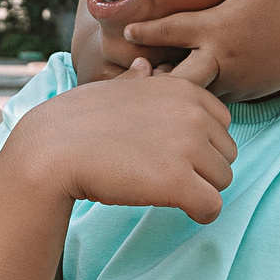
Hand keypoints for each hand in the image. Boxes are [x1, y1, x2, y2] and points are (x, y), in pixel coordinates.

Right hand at [0, 61, 236, 222]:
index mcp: (184, 89)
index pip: (223, 124)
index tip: (170, 153)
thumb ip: (139, 80)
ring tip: (164, 188)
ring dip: (199, 190)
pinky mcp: (178, 182)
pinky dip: (200, 213)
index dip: (200, 144)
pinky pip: (212, 207)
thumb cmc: (77, 121)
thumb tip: (144, 66)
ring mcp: (187, 147)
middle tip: (164, 173)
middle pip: (226, 154)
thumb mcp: (114, 88)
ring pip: (222, 181)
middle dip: (202, 168)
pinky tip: (179, 209)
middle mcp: (193, 114)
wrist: (52, 149)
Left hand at [120, 0, 279, 100]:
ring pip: (192, 93)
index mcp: (219, 28)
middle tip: (138, 72)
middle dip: (156, 79)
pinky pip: (210, 98)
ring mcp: (231, 81)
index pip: (173, 31)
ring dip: (174, 89)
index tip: (128, 31)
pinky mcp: (241, 95)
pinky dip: (195, 95)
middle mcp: (221, 59)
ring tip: (152, 85)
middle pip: (178, 79)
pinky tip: (178, 94)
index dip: (147, 31)